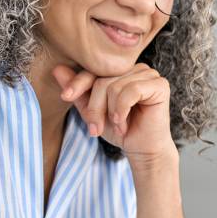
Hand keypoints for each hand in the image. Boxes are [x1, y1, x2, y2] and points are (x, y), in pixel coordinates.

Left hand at [51, 63, 175, 159]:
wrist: (142, 149)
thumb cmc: (119, 130)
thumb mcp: (92, 112)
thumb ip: (77, 92)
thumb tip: (57, 69)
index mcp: (119, 70)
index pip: (93, 69)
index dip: (78, 83)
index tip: (65, 97)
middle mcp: (135, 68)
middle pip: (103, 80)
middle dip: (95, 107)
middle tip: (95, 129)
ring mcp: (149, 74)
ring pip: (115, 86)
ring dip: (110, 113)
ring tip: (116, 127)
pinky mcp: (160, 85)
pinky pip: (131, 91)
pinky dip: (122, 110)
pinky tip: (122, 122)